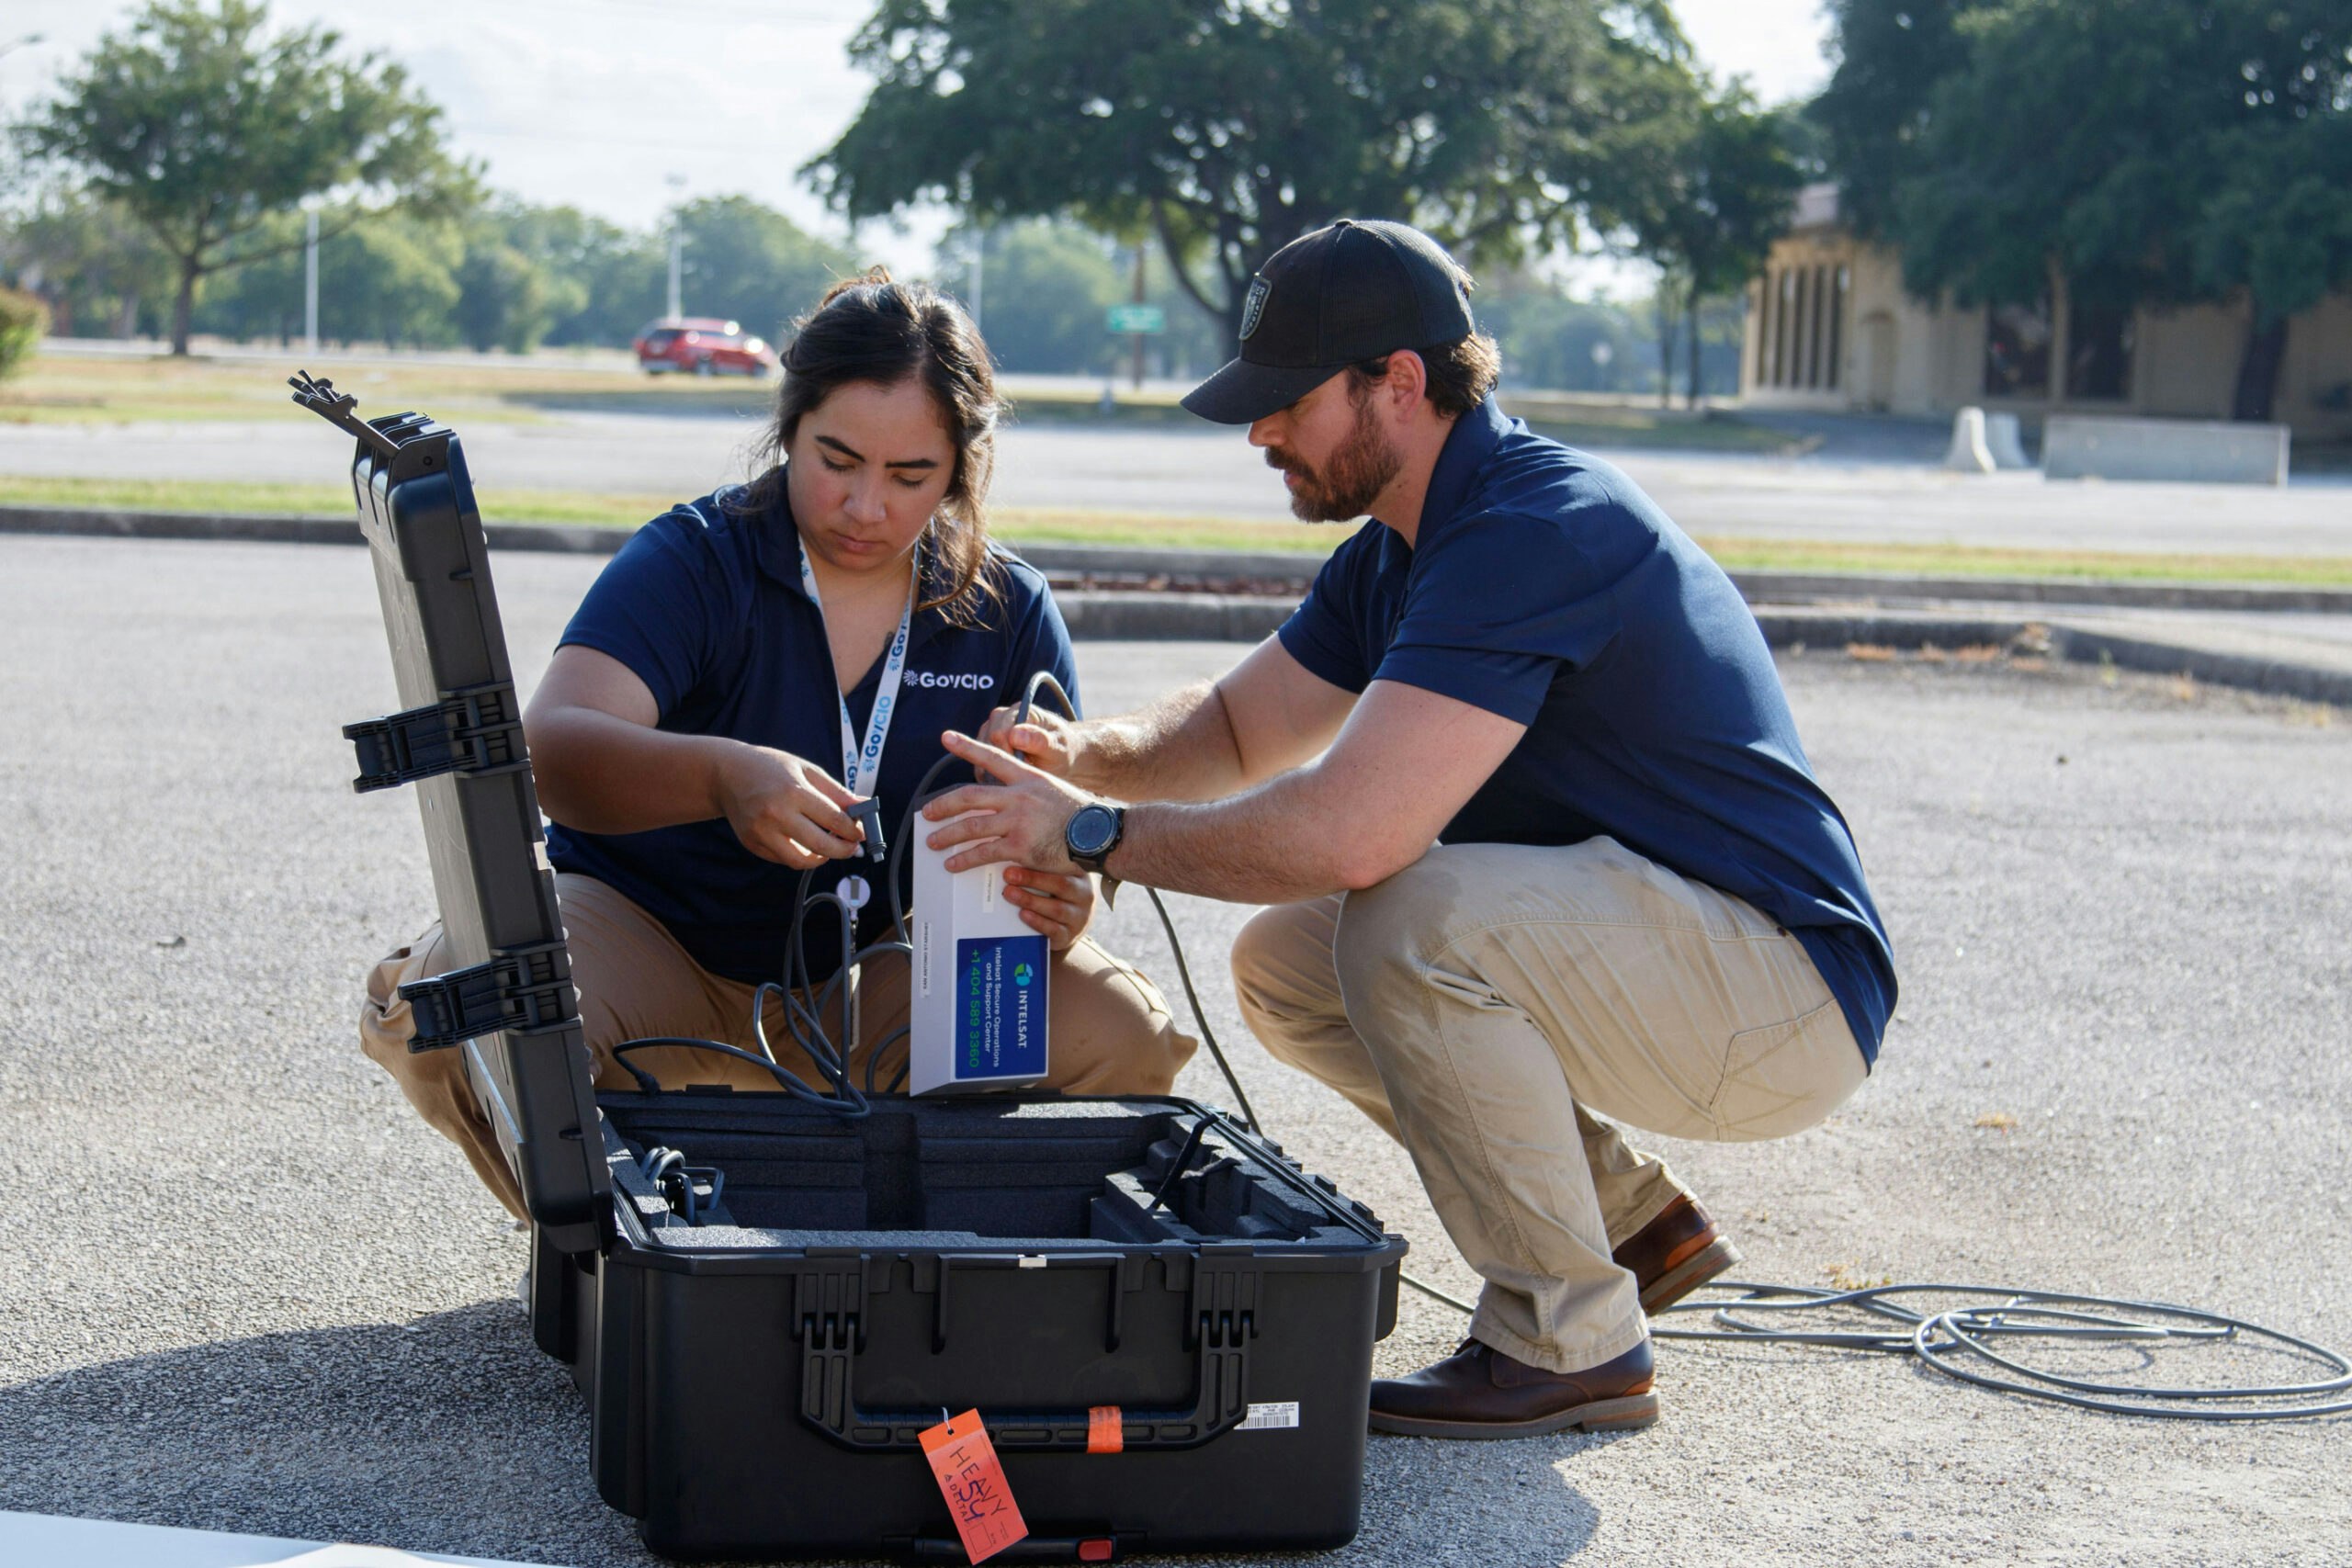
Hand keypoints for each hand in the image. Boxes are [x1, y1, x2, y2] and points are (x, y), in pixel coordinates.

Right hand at [714, 744, 864, 868]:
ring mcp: (761, 832)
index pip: (835, 820)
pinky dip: (799, 855)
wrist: (727, 774)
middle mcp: (776, 814)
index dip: (855, 830)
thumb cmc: (770, 768)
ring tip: (828, 846)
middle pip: (822, 846)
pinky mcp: (752, 843)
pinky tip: (805, 842)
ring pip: (801, 861)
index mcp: (794, 792)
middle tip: (851, 846)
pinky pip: (783, 859)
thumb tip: (865, 807)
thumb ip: (837, 792)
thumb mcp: (807, 770)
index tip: (862, 832)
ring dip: (821, 858)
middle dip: (844, 850)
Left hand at [922, 730, 1094, 875]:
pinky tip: (952, 864)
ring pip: (971, 825)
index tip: (946, 737)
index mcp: (1028, 778)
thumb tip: (1007, 797)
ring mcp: (1017, 821)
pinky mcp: (1019, 846)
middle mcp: (1018, 796)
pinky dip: (964, 859)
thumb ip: (1029, 790)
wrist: (1098, 835)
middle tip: (927, 812)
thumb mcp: (1054, 789)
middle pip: (970, 795)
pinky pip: (983, 852)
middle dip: (943, 804)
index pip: (992, 757)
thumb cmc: (1079, 815)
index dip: (967, 746)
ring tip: (933, 842)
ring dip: (947, 834)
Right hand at [976, 701, 1082, 780]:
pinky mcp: (984, 745)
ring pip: (978, 752)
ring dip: (993, 769)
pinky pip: (977, 762)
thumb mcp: (1057, 748)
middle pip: (986, 741)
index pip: (1000, 732)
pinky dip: (988, 774)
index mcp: (1022, 710)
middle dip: (1001, 762)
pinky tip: (1004, 783)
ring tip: (1014, 779)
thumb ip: (1039, 740)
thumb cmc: (1062, 751)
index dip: (1008, 754)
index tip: (1024, 768)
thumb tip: (1015, 734)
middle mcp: (1002, 716)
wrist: (1060, 758)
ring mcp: (991, 729)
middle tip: (1020, 775)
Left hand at [1001, 867, 1093, 950]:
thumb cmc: (1057, 898)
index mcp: (1080, 877)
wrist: (1067, 927)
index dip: (1041, 863)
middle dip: (1033, 880)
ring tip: (1010, 894)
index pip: (1063, 867)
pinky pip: (1054, 930)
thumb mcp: (1054, 880)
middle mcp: (1084, 897)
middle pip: (1061, 885)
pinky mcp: (1069, 937)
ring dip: (1031, 901)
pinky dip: (1037, 922)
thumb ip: (1038, 870)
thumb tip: (1007, 857)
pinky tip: (1023, 914)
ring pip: (1057, 909)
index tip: (1018, 859)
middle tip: (1008, 876)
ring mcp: (1079, 918)